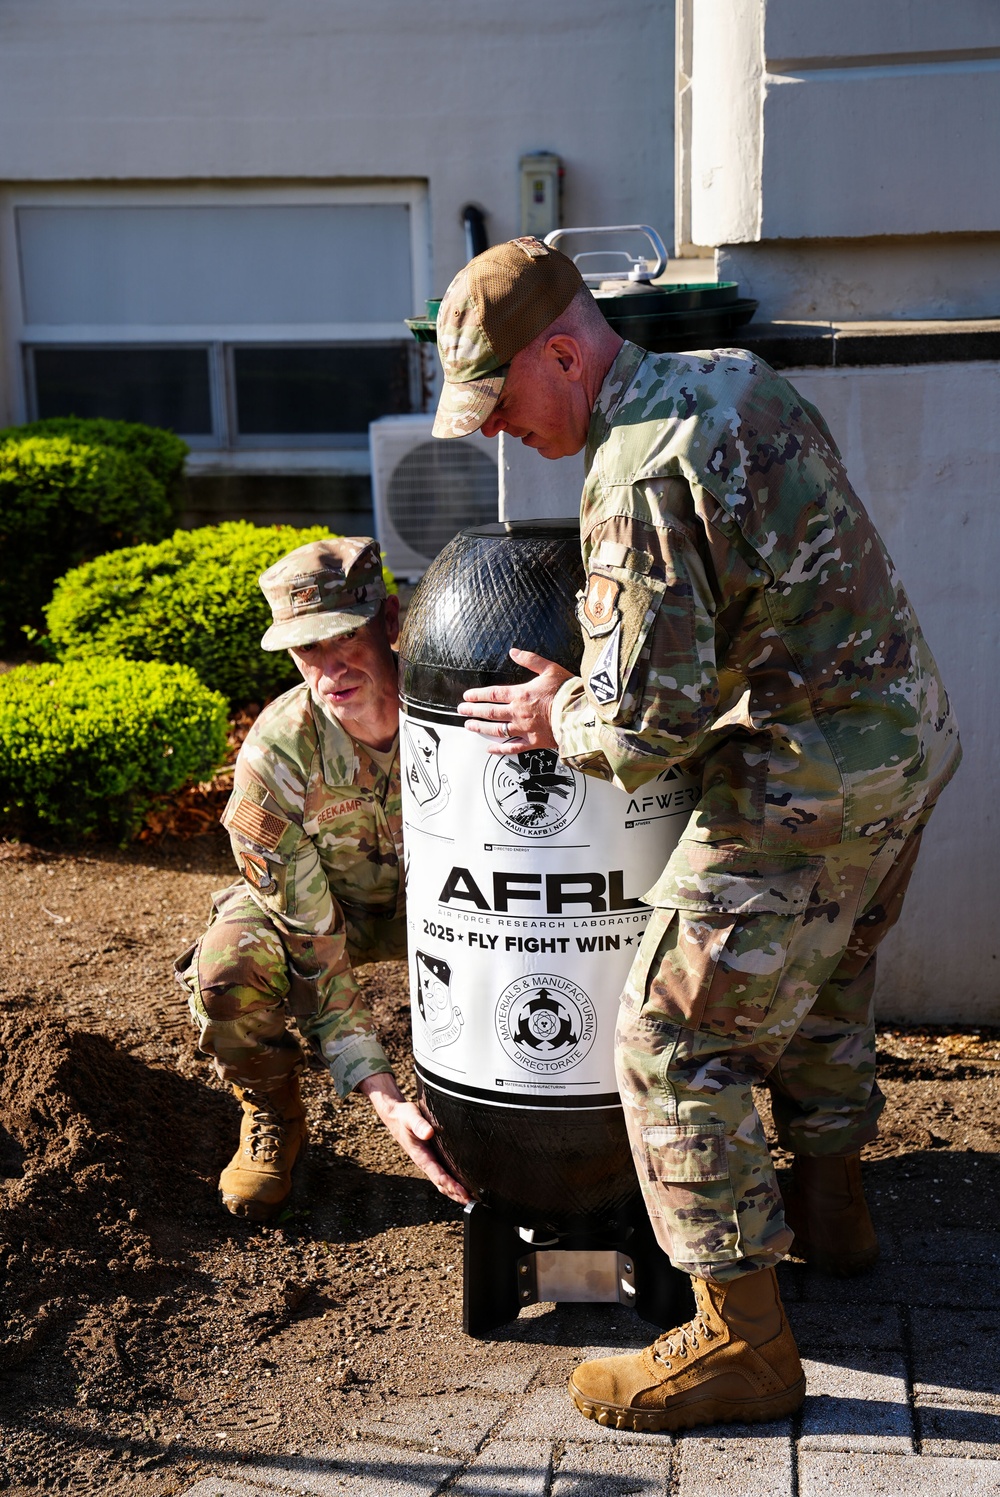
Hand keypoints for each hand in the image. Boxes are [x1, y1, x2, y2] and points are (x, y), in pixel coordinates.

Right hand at [356, 1072, 470, 1204]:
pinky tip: (463, 1184)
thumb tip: (429, 1133)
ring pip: (443, 1181)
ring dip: (455, 1192)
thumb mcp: (410, 1117)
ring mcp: (429, 1161)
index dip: (451, 1185)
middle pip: (442, 1184)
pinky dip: (453, 1182)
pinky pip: (443, 1173)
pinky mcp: (433, 1157)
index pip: (438, 1175)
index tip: (463, 1192)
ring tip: (471, 1199)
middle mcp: (426, 1162)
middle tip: (473, 1202)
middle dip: (456, 1194)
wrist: (395, 1116)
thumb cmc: (403, 1117)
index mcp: (421, 1156)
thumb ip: (419, 1125)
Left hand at [458, 648, 572, 754]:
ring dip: (481, 728)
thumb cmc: (567, 691)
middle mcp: (518, 712)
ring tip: (470, 726)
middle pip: (490, 712)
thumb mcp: (550, 668)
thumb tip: (514, 651)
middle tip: (461, 711)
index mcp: (521, 694)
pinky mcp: (533, 742)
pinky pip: (512, 747)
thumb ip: (530, 659)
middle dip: (473, 711)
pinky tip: (490, 749)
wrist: (580, 714)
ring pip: (496, 730)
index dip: (478, 695)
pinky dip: (499, 749)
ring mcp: (524, 729)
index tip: (467, 696)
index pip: (493, 694)